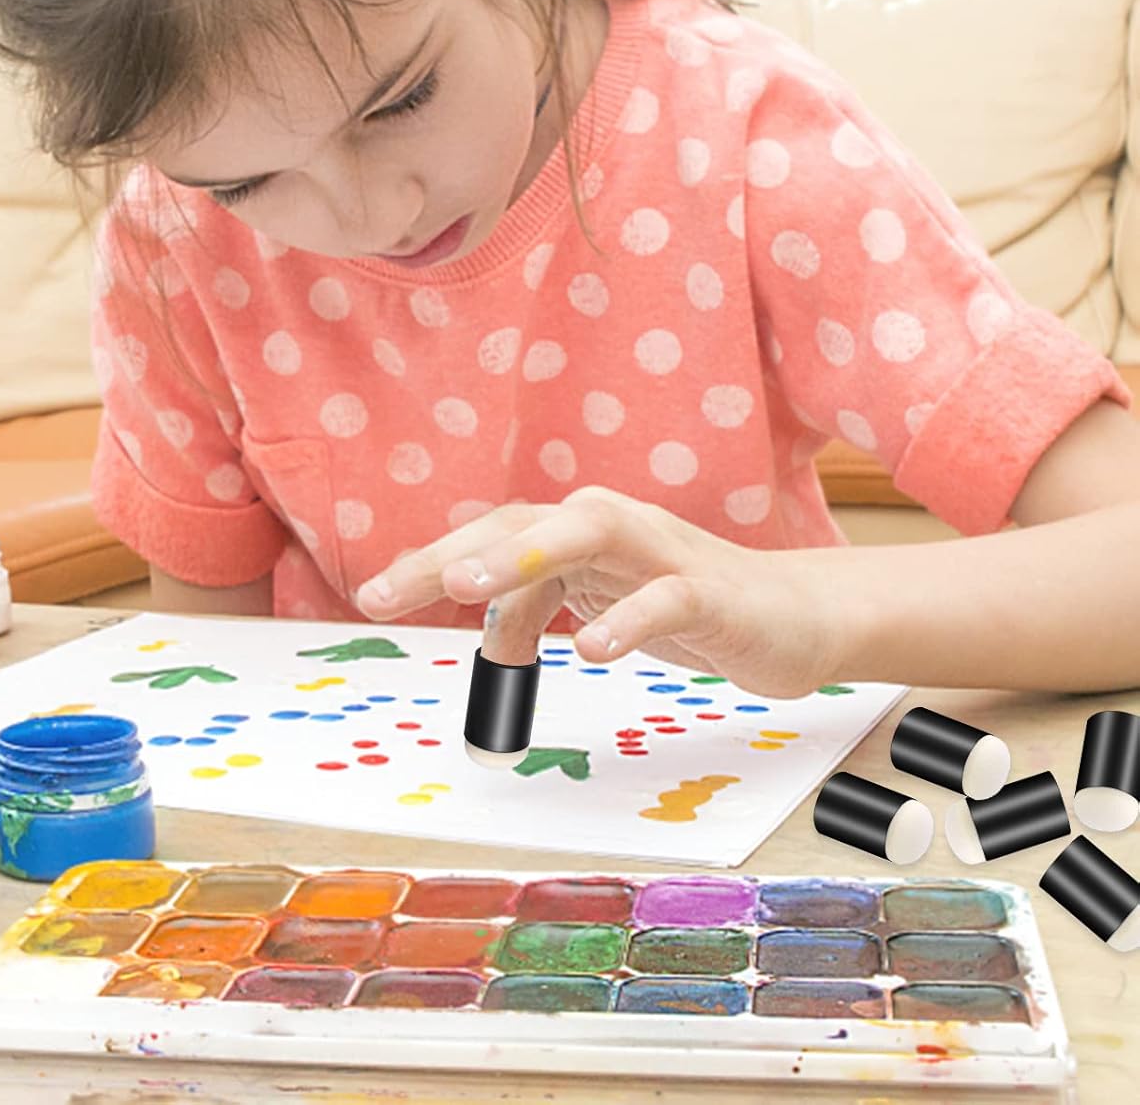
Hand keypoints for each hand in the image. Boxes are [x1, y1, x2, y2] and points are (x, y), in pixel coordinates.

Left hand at [354, 485, 845, 698]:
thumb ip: (539, 615)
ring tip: (469, 584)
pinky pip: (666, 597)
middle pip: (527, 521)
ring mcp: (662, 553)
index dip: (432, 561)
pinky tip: (595, 648)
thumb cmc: (685, 603)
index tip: (374, 596)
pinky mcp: (711, 591)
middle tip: (400, 586)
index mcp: (576, 533)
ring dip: (527, 554)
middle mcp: (612, 527)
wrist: (794, 614)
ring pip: (591, 531)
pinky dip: (628, 618)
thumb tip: (483, 641)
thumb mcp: (596, 609)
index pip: (494, 536)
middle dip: (461, 550)